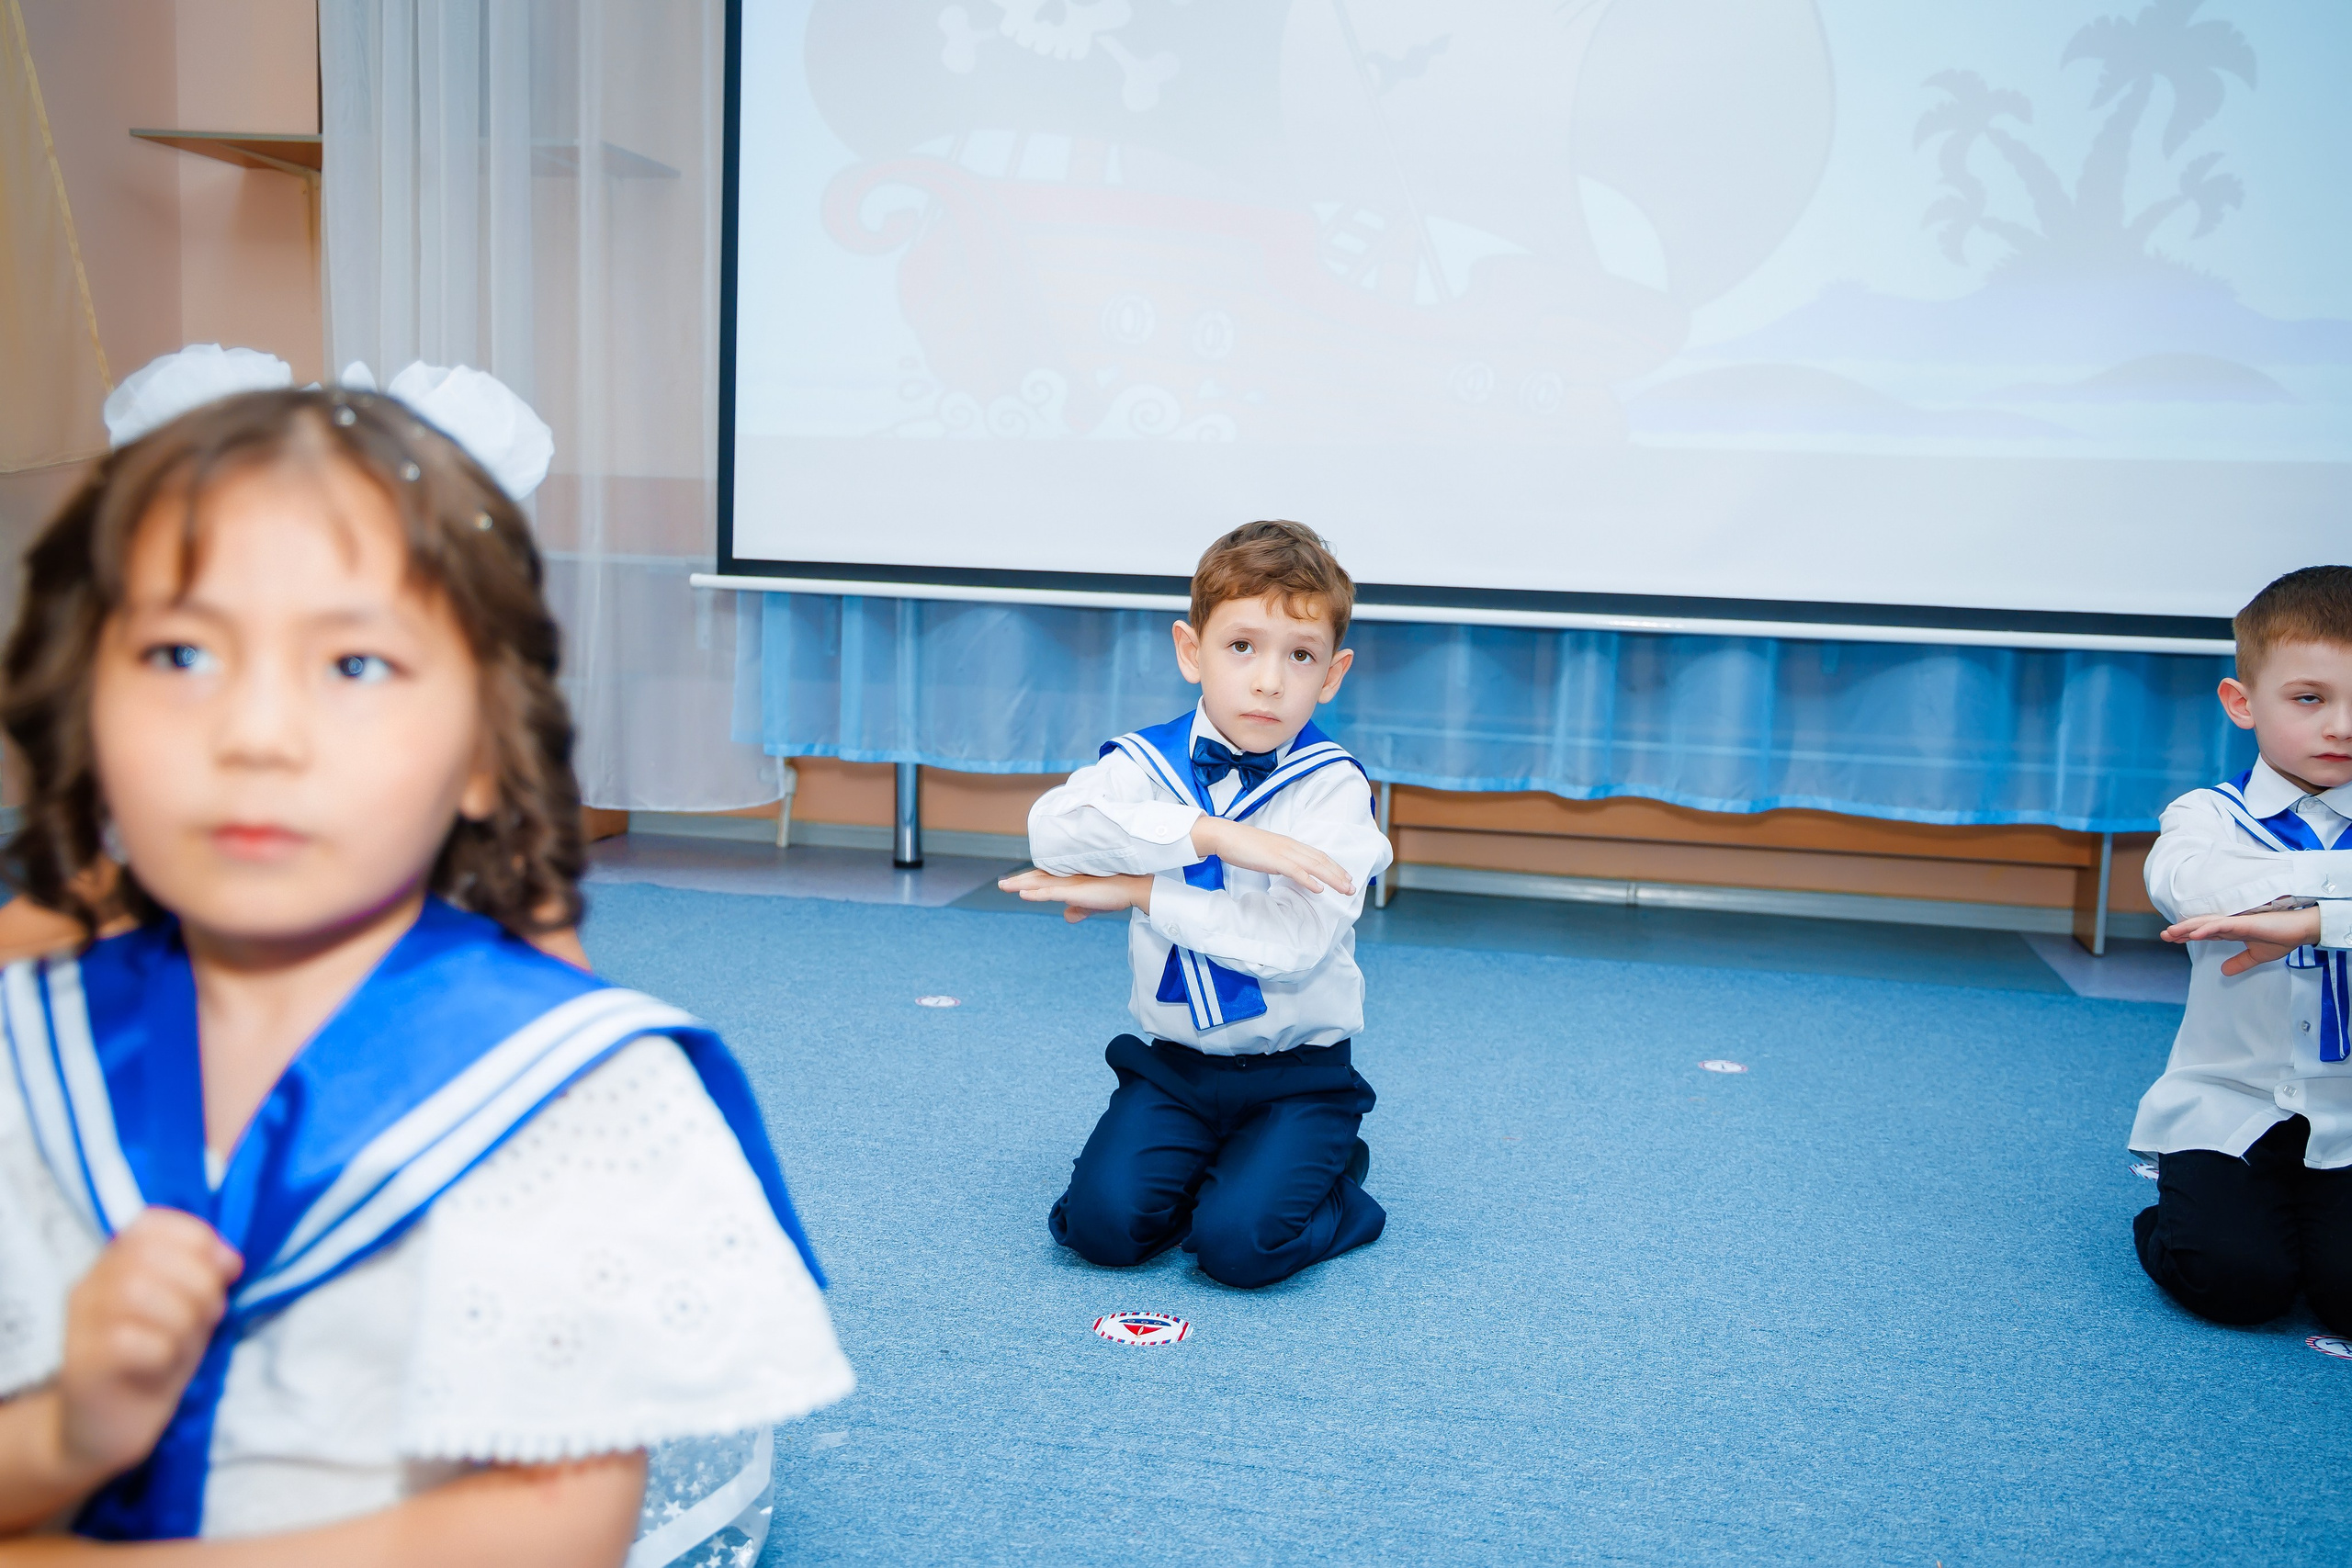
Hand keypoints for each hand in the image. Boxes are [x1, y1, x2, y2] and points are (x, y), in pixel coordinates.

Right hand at [57, 1209, 240, 1483]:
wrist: (107, 1429)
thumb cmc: (154, 1362)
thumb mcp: (188, 1311)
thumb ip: (204, 1278)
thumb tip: (229, 1258)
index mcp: (117, 1264)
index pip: (151, 1223)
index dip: (198, 1239)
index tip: (225, 1270)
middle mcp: (92, 1287)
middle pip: (148, 1257)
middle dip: (198, 1283)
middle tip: (209, 1315)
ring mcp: (80, 1325)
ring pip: (136, 1294)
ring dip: (182, 1319)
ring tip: (185, 1343)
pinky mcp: (82, 1365)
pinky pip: (126, 1342)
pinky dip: (162, 1351)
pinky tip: (161, 1366)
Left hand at [997, 870, 1153, 922]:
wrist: (1131, 888)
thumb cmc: (1114, 894)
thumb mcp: (1092, 905)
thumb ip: (1078, 910)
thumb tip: (1067, 917)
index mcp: (1070, 880)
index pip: (1045, 879)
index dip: (1029, 880)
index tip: (1014, 883)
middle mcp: (1067, 878)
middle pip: (1037, 878)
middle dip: (1019, 881)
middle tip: (1001, 884)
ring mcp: (1069, 883)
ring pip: (1039, 883)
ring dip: (1020, 884)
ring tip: (1004, 886)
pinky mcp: (1074, 891)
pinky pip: (1050, 892)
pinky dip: (1036, 893)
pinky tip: (1023, 894)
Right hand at [1189, 818, 1355, 895]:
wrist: (1224, 835)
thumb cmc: (1242, 844)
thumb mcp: (1267, 851)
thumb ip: (1280, 859)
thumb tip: (1289, 869)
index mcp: (1289, 844)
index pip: (1318, 855)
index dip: (1334, 866)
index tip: (1345, 877)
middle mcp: (1291, 846)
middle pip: (1321, 860)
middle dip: (1339, 874)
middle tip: (1352, 888)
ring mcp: (1283, 852)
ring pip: (1314, 866)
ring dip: (1332, 878)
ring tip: (1344, 889)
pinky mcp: (1273, 860)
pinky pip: (1295, 871)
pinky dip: (1309, 880)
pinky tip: (1319, 889)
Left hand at [2162, 907, 2324, 975]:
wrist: (2300, 932)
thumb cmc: (2281, 939)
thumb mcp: (2256, 957)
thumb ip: (2240, 963)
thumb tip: (2223, 972)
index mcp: (2232, 931)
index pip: (2204, 933)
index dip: (2187, 935)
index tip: (2171, 940)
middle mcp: (2230, 925)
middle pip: (2200, 926)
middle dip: (2181, 930)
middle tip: (2163, 935)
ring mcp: (2236, 922)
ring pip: (2206, 923)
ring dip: (2188, 927)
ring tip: (2171, 932)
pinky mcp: (2244, 923)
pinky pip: (2221, 925)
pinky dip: (2207, 928)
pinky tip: (2194, 934)